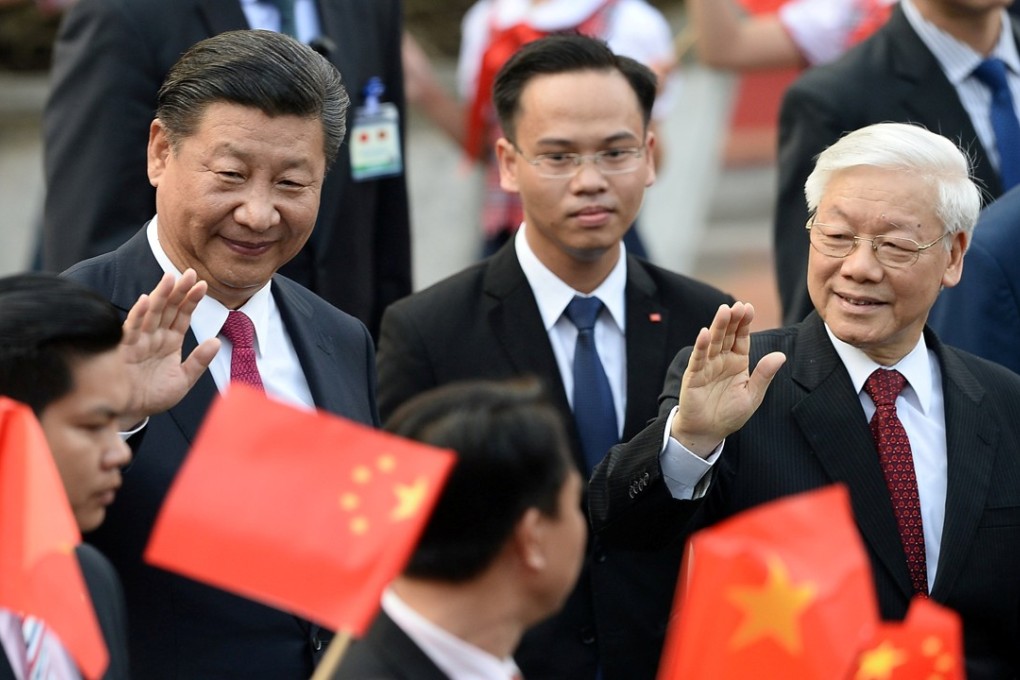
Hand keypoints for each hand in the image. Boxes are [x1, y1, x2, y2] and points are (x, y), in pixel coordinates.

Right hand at [118, 269, 219, 426]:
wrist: (130, 414)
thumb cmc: (153, 397)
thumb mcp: (183, 380)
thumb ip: (199, 361)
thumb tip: (217, 341)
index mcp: (169, 342)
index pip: (182, 316)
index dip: (191, 300)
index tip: (202, 284)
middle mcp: (154, 337)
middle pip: (168, 309)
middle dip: (178, 291)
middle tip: (189, 272)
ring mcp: (139, 341)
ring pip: (151, 314)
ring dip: (161, 296)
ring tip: (170, 278)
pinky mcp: (124, 349)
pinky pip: (131, 329)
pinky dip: (139, 314)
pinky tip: (147, 300)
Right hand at [670, 302, 784, 456]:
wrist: (708, 431)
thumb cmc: (730, 414)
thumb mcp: (752, 395)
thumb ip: (764, 375)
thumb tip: (781, 355)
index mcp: (737, 362)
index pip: (741, 338)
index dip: (744, 323)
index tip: (748, 307)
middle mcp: (721, 360)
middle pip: (727, 335)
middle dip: (732, 320)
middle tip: (737, 305)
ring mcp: (706, 366)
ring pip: (713, 342)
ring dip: (718, 327)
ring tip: (724, 311)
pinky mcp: (693, 376)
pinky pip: (698, 358)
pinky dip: (701, 346)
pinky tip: (705, 333)